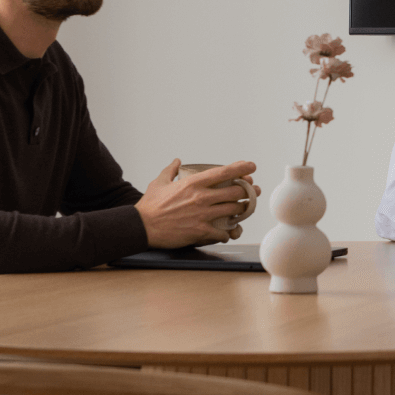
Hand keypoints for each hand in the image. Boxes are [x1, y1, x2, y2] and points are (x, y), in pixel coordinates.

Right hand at [136, 159, 257, 247]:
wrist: (142, 226)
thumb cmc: (150, 205)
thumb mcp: (159, 182)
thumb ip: (170, 170)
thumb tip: (177, 161)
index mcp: (193, 183)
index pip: (224, 172)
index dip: (241, 168)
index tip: (251, 166)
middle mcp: (201, 197)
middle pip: (236, 191)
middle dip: (248, 191)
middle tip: (253, 190)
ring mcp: (203, 215)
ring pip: (234, 210)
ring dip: (242, 210)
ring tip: (244, 209)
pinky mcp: (201, 231)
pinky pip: (223, 232)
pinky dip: (228, 232)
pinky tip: (227, 232)